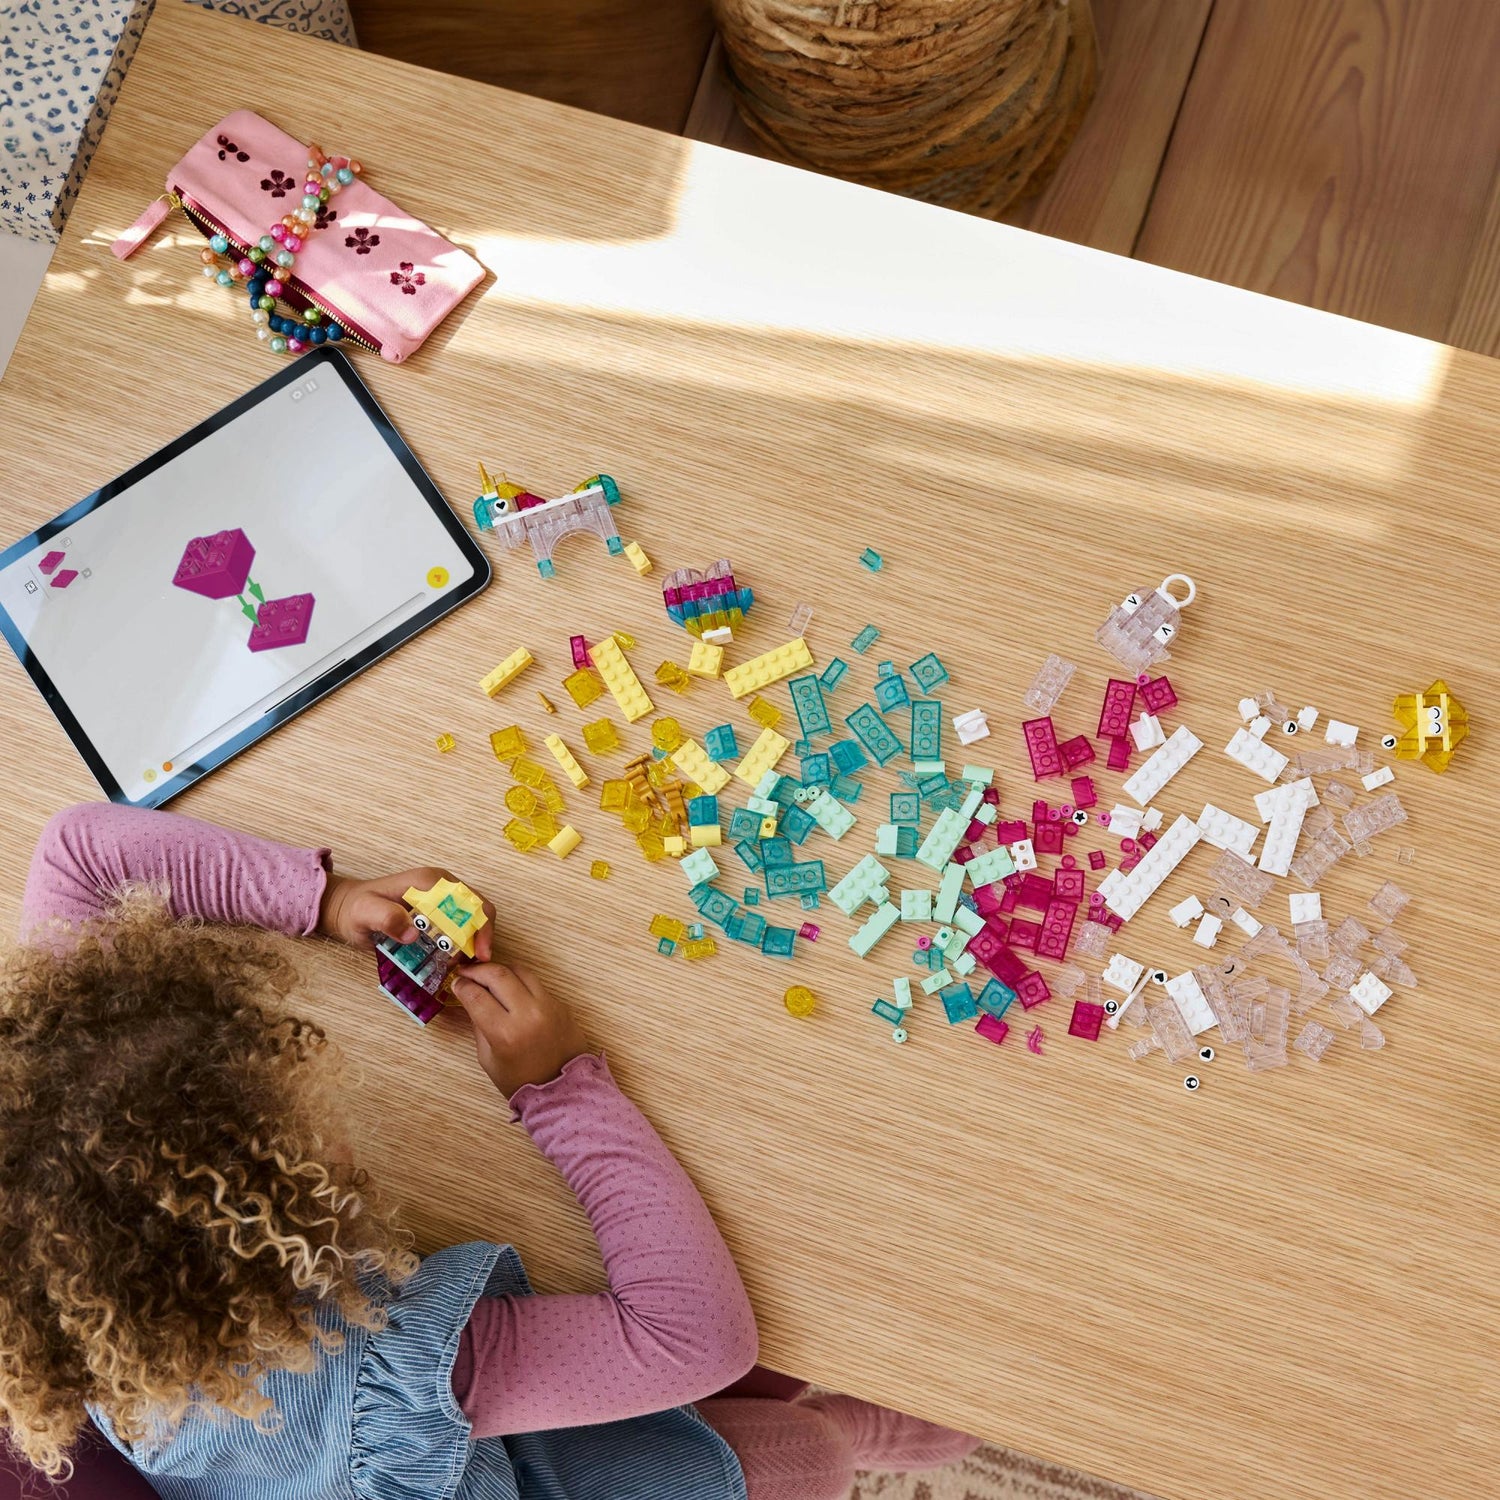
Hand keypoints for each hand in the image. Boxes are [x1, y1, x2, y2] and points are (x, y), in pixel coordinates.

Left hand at [318, 866, 495, 959]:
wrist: (346, 908)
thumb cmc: (355, 908)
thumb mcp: (365, 912)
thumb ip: (386, 918)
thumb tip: (414, 934)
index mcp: (430, 882)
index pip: (469, 901)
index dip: (480, 926)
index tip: (479, 954)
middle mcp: (441, 887)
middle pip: (478, 909)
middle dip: (481, 937)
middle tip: (472, 965)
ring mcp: (441, 899)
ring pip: (471, 919)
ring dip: (472, 943)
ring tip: (460, 965)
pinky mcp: (437, 912)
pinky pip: (459, 926)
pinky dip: (462, 944)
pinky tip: (453, 960)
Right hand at [448, 962, 589, 1096]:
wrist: (563, 1088)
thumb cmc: (521, 1080)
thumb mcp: (488, 1059)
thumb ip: (478, 1025)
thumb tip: (469, 998)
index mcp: (505, 1034)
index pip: (476, 996)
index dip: (462, 986)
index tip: (457, 983)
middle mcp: (528, 1015)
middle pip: (497, 975)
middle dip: (478, 970)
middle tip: (467, 972)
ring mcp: (548, 1006)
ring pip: (519, 970)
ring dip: (499, 969)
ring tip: (487, 975)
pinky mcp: (560, 1003)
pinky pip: (535, 982)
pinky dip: (518, 980)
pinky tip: (508, 986)